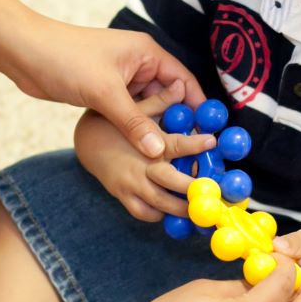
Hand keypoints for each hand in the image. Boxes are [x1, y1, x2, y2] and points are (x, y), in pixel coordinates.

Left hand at [6, 18, 205, 158]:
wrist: (24, 52)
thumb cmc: (65, 58)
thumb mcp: (105, 92)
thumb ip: (134, 122)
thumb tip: (159, 150)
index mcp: (146, 54)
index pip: (184, 81)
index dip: (198, 107)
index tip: (210, 133)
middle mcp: (138, 65)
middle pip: (169, 97)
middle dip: (178, 123)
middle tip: (191, 153)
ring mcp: (121, 79)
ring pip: (148, 108)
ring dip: (156, 129)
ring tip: (169, 157)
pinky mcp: (105, 92)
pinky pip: (130, 113)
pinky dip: (136, 129)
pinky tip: (142, 150)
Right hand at [76, 82, 215, 221]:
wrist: (86, 142)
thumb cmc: (117, 122)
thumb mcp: (137, 109)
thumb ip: (161, 101)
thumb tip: (181, 85)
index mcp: (147, 142)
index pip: (175, 144)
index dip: (195, 144)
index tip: (213, 142)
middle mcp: (140, 165)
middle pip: (172, 181)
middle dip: (194, 189)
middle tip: (214, 193)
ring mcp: (131, 184)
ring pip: (160, 203)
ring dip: (182, 209)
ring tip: (200, 211)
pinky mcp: (123, 196)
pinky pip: (144, 213)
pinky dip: (160, 215)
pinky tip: (173, 213)